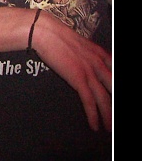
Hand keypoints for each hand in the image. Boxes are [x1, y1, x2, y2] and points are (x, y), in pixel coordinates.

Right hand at [33, 12, 111, 131]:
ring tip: (110, 129)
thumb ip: (87, 55)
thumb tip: (87, 64)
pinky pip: (89, 101)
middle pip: (114, 88)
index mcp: (101, 54)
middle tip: (115, 119)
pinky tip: (95, 125)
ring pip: (105, 99)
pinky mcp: (79, 78)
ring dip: (109, 116)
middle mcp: (99, 63)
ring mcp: (90, 71)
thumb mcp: (79, 44)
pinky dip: (93, 115)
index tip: (115, 96)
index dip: (116, 88)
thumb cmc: (56, 36)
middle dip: (115, 106)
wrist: (45, 32)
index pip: (115, 74)